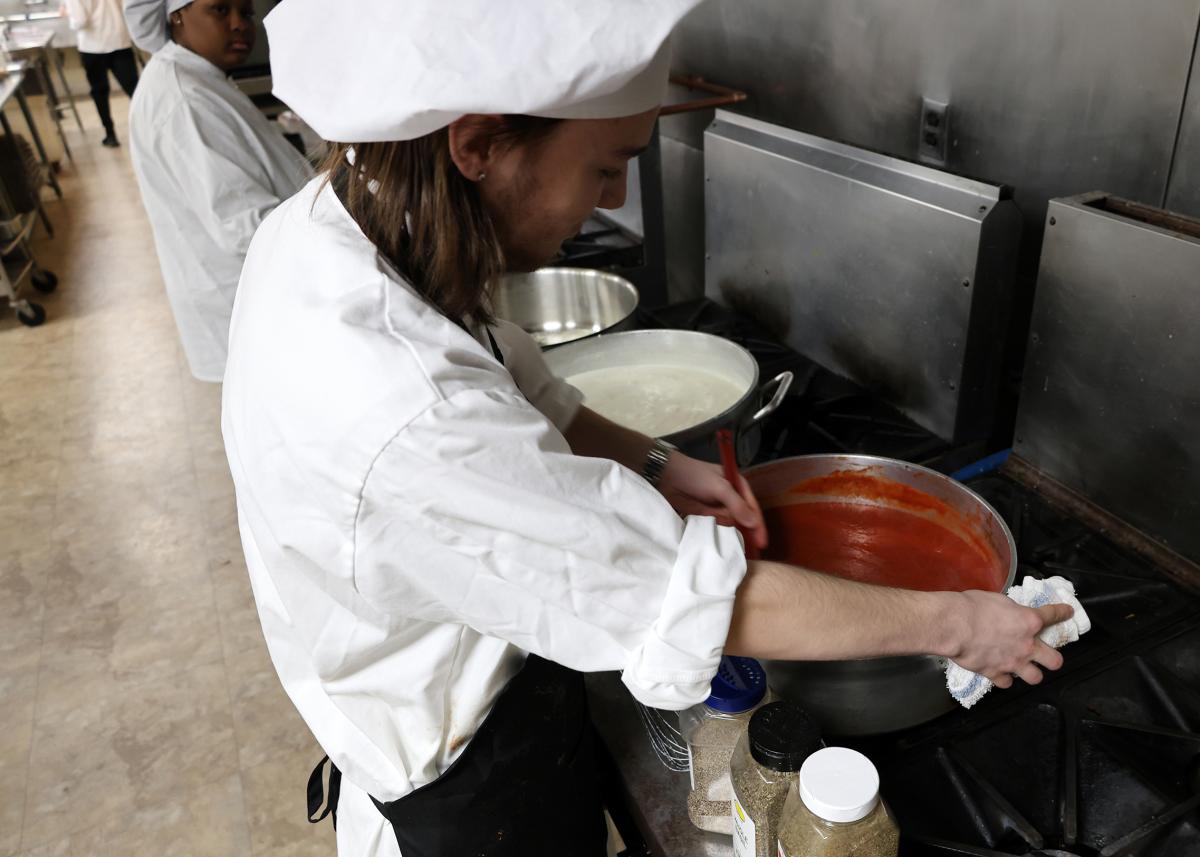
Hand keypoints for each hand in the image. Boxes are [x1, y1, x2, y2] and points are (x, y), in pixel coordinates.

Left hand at [657, 452, 767, 549]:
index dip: (758, 524)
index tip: (762, 541)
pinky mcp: (706, 515)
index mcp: (738, 486)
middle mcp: (731, 497)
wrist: (666, 476)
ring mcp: (718, 507)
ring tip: (743, 551)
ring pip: (731, 525)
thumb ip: (736, 505)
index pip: (752, 507)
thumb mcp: (719, 487)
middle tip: (755, 550)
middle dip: (749, 533)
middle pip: (744, 518)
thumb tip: (754, 522)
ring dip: (736, 536)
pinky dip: (721, 535)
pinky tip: (726, 546)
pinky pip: (718, 527)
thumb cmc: (695, 476)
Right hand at [948, 591, 1073, 687]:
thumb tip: (1009, 613)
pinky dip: (1004, 678)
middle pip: (1055, 660)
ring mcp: (1013, 662)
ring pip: (1036, 677)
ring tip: (1024, 668)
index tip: (1067, 612)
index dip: (1063, 613)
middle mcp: (1027, 645)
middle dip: (1052, 657)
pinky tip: (999, 672)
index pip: (1053, 616)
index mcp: (1029, 621)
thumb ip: (1010, 610)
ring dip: (1031, 672)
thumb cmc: (972, 607)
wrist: (954, 625)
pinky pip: (1006, 683)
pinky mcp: (995, 673)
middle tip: (1045, 654)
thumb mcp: (997, 600)